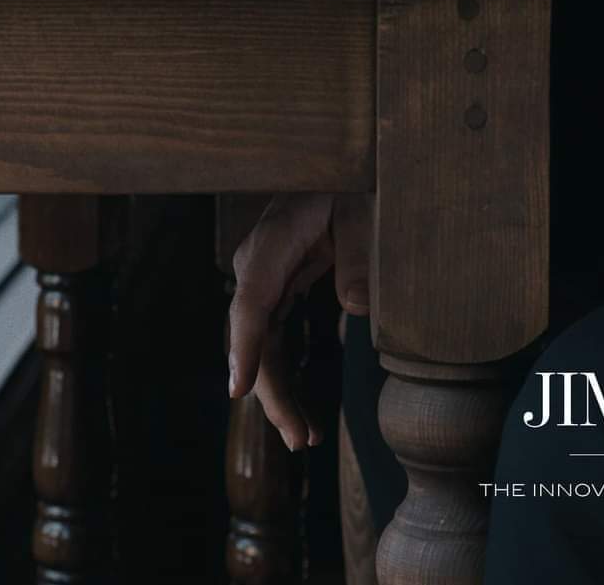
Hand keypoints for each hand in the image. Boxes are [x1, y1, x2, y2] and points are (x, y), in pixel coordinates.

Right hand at [228, 192, 371, 449]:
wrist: (342, 164)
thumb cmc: (353, 181)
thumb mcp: (364, 209)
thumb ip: (361, 255)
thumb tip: (358, 308)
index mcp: (276, 239)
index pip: (252, 299)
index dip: (244, 346)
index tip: (239, 390)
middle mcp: (260, 261)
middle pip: (253, 333)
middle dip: (270, 390)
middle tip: (299, 439)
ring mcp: (265, 275)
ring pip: (261, 342)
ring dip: (277, 390)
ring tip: (303, 438)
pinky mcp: (278, 285)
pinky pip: (274, 335)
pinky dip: (284, 371)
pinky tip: (299, 408)